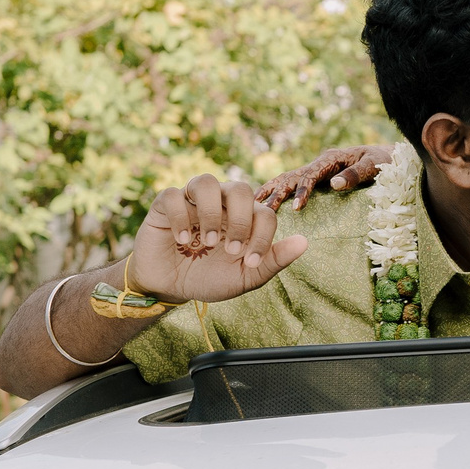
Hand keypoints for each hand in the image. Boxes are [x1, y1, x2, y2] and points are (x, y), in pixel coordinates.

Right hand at [127, 175, 307, 304]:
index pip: (264, 213)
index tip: (250, 262)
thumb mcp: (245, 276)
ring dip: (210, 213)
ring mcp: (192, 201)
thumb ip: (274, 260)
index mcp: (244, 218)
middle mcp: (220, 203)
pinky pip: (173, 195)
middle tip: (231, 250)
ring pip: (205, 181)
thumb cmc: (210, 278)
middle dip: (240, 221)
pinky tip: (181, 240)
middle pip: (240, 188)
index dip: (263, 236)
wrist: (171, 287)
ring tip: (207, 242)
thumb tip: (304, 242)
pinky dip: (180, 216)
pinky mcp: (165, 205)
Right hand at [254, 145, 396, 210]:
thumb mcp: (375, 165)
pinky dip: (275, 192)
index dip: (303, 190)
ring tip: (254, 207)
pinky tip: (262, 205)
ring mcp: (315, 170)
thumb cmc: (383, 161)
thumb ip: (356, 174)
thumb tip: (334, 184)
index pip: (311, 174)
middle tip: (264, 211)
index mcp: (331, 158)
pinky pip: (291, 184)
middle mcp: (319, 163)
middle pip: (291, 176)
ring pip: (286, 179)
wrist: (387, 157)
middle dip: (277, 193)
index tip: (298, 208)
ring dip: (270, 191)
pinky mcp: (314, 179)